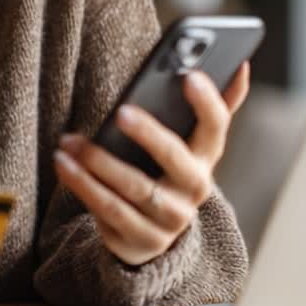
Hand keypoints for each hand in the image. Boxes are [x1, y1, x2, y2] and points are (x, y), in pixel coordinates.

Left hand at [53, 62, 250, 265]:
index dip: (207, 103)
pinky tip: (64, 164)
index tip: (190, 75)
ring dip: (99, 162)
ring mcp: (169, 219)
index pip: (216, 127)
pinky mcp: (141, 238)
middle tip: (121, 111)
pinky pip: (109, 209)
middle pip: (175, 158)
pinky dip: (83, 185)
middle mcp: (194, 190)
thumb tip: (241, 66)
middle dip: (149, 133)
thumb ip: (211, 108)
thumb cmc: (166, 172)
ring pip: (135, 187)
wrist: (152, 234)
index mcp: (206, 158)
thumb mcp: (188, 145)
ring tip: (70, 141)